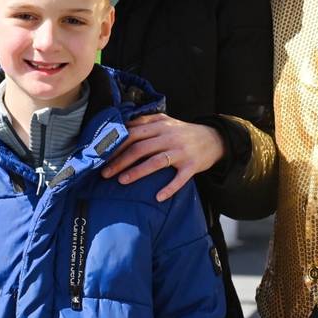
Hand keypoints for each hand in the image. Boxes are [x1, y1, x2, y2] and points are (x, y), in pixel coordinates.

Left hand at [101, 114, 224, 201]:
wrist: (214, 139)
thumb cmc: (183, 132)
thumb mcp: (165, 121)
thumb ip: (145, 122)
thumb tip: (121, 126)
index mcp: (160, 124)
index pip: (133, 133)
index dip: (116, 145)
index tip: (102, 156)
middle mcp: (169, 136)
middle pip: (140, 148)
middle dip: (120, 160)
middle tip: (105, 173)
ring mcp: (181, 151)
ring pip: (156, 161)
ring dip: (137, 172)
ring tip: (121, 181)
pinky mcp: (192, 166)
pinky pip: (180, 179)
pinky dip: (169, 188)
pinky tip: (158, 197)